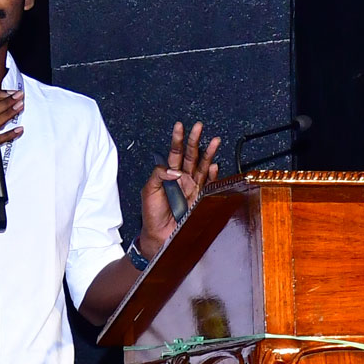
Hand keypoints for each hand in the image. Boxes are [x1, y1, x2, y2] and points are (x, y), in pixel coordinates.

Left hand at [137, 122, 221, 255]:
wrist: (160, 237)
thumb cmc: (152, 216)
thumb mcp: (148, 191)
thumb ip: (157, 175)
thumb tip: (172, 168)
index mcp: (168, 175)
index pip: (174, 152)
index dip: (177, 139)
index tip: (180, 127)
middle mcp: (182, 179)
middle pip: (190, 155)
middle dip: (195, 140)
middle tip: (198, 127)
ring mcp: (193, 188)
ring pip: (202, 166)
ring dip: (209, 153)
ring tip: (214, 140)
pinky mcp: (201, 198)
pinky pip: (209, 183)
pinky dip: (213, 174)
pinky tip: (214, 165)